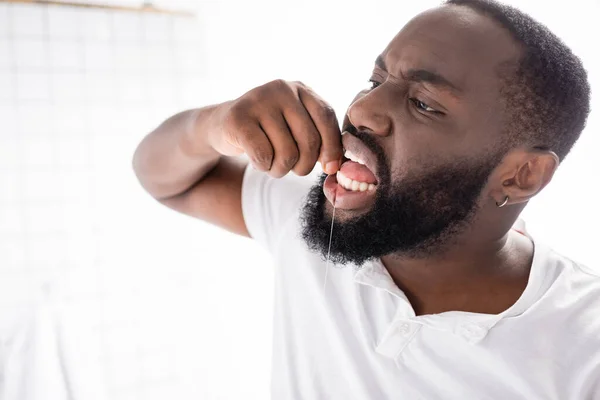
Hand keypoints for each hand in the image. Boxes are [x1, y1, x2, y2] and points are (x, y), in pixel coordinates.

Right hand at [208, 79, 342, 177]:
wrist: (222, 126)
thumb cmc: (267, 132)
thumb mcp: (294, 128)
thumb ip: (318, 140)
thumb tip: (334, 166)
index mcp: (300, 89)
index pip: (326, 117)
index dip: (332, 147)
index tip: (329, 168)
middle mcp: (281, 89)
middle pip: (309, 139)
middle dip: (304, 165)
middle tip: (294, 170)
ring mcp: (258, 101)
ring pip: (287, 153)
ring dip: (281, 170)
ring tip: (272, 165)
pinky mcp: (238, 118)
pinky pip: (263, 155)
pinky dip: (263, 167)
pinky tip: (257, 161)